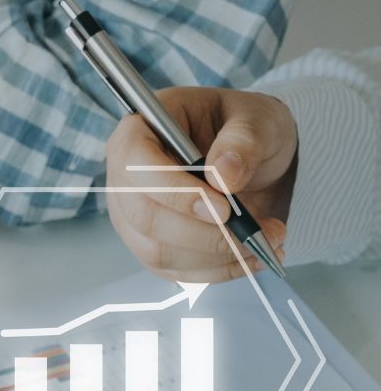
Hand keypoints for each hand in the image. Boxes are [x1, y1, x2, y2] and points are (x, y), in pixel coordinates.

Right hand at [104, 87, 296, 281]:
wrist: (252, 157)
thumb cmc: (244, 129)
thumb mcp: (257, 119)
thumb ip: (244, 140)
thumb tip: (224, 173)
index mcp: (139, 132)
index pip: (136, 165)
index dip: (174, 190)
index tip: (223, 207)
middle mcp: (125, 176)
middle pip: (144, 216)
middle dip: (202, 234)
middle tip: (253, 233)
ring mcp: (132, 215)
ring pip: (157, 251)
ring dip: (214, 256)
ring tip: (265, 243)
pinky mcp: (150, 244)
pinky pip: (173, 270)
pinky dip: (215, 271)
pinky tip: (249, 258)